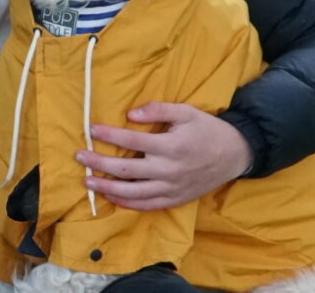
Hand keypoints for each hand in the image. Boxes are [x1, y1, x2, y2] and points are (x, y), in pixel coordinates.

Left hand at [75, 102, 252, 210]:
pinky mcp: (174, 199)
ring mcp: (170, 188)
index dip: (109, 135)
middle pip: (125, 169)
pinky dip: (126, 203)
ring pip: (132, 192)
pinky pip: (146, 205)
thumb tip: (130, 114)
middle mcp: (168, 170)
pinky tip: (110, 196)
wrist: (234, 155)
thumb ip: (158, 109)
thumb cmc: (207, 130)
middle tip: (79, 156)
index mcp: (170, 146)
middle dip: (98, 163)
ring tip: (87, 180)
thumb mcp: (186, 112)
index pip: (132, 140)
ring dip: (106, 187)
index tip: (92, 129)